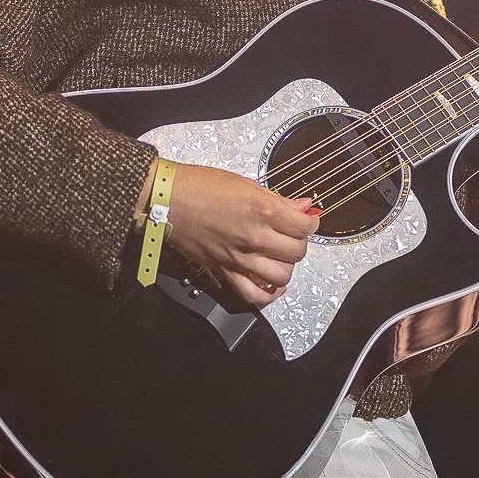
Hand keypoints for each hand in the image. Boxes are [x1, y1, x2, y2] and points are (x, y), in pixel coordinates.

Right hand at [142, 161, 318, 308]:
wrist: (167, 200)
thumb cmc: (201, 186)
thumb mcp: (245, 183)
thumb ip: (277, 199)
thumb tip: (302, 207)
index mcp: (262, 210)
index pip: (304, 226)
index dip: (311, 222)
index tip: (306, 219)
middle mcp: (254, 237)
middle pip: (297, 252)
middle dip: (299, 242)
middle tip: (291, 234)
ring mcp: (240, 258)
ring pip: (282, 276)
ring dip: (286, 266)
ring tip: (279, 255)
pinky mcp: (225, 271)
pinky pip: (253, 294)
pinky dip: (268, 294)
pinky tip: (272, 285)